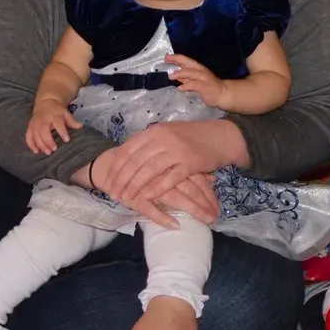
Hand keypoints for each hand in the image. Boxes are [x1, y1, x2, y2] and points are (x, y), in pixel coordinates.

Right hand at [25, 99, 81, 155]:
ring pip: (35, 135)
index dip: (62, 132)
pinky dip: (31, 144)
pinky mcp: (30, 127)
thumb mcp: (65, 113)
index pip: (58, 124)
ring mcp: (35, 124)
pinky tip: (36, 151)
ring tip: (48, 152)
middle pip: (44, 132)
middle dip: (48, 141)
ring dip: (41, 145)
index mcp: (54, 116)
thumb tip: (80, 126)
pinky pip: (28, 137)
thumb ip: (72, 121)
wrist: (45, 103)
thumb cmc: (57, 111)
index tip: (67, 140)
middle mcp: (43, 120)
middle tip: (54, 149)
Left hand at [95, 123, 229, 224]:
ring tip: (126, 198)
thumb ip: (149, 142)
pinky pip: (169, 178)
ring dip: (135, 186)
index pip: (128, 149)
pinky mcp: (190, 163)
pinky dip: (156, 189)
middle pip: (135, 161)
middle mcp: (163, 139)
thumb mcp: (168, 132)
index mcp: (155, 131)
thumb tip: (128, 154)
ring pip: (149, 170)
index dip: (116, 167)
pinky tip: (148, 198)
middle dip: (122, 180)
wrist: (221, 136)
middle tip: (113, 194)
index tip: (108, 180)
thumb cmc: (193, 136)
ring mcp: (177, 150)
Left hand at [166, 54, 227, 107]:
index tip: (166, 57)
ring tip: (171, 76)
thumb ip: (185, 78)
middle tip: (166, 59)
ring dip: (180, 73)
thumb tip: (174, 75)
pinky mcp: (205, 86)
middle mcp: (200, 70)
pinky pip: (194, 85)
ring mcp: (203, 78)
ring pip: (191, 72)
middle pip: (188, 62)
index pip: (186, 60)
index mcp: (197, 67)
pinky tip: (180, 88)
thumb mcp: (194, 80)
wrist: (222, 93)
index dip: (176, 57)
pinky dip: (186, 86)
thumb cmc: (207, 86)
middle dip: (177, 59)